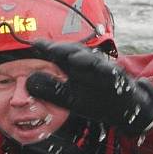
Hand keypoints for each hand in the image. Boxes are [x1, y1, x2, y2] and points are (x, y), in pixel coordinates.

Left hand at [26, 41, 152, 135]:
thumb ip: (51, 90)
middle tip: (48, 48)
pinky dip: (106, 70)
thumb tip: (28, 81)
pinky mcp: (118, 79)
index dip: (47, 49)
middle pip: (74, 52)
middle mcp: (88, 65)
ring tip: (71, 58)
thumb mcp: (69, 98)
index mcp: (74, 68)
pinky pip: (112, 73)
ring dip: (82, 57)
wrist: (124, 109)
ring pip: (93, 60)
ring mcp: (103, 70)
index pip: (59, 55)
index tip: (34, 44)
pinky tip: (101, 69)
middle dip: (62, 49)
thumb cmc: (96, 100)